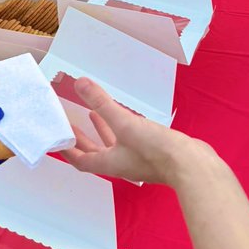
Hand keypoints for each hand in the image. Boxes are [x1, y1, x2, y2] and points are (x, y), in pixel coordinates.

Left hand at [62, 78, 188, 184]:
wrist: (191, 165)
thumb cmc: (155, 150)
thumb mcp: (124, 123)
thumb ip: (102, 103)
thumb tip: (79, 83)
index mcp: (109, 162)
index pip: (80, 160)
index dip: (67, 151)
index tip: (56, 142)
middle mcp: (120, 165)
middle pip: (95, 154)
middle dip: (82, 140)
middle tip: (71, 126)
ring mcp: (137, 161)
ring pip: (113, 147)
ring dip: (101, 133)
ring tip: (93, 116)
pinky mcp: (151, 155)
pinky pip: (129, 143)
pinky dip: (121, 131)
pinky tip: (126, 119)